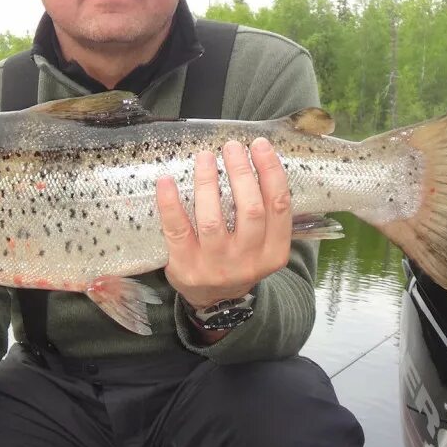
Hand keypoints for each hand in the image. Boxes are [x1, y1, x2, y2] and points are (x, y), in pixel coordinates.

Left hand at [156, 137, 292, 309]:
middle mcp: (248, 261)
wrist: (214, 301)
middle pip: (250, 210)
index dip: (271, 172)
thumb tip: (255, 160)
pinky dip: (170, 203)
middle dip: (241, 172)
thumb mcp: (263, 247)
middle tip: (231, 146)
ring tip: (205, 156)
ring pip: (213, 218)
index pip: (279, 207)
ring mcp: (215, 265)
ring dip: (208, 182)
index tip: (259, 146)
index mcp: (274, 253)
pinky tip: (167, 181)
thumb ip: (266, 215)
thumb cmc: (239, 260)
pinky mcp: (186, 266)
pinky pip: (177, 229)